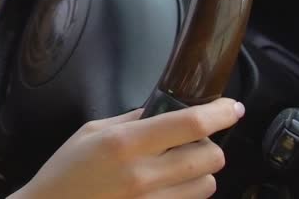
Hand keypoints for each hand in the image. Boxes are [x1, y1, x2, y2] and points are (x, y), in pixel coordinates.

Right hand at [9, 97, 244, 198]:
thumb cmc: (66, 173)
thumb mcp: (91, 131)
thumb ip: (132, 118)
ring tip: (175, 169)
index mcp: (125, 144)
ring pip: (207, 185)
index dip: (220, 112)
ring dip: (199, 172)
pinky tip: (165, 188)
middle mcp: (142, 176)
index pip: (190, 123)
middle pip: (210, 157)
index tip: (232, 107)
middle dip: (208, 145)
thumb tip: (166, 109)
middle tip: (190, 142)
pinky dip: (186, 194)